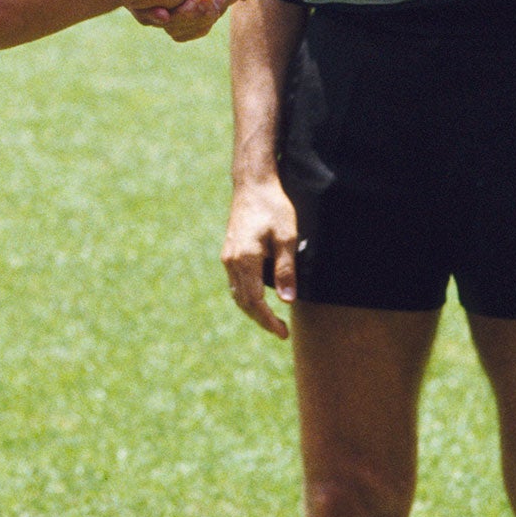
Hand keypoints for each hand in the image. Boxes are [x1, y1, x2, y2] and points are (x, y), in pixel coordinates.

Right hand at [223, 175, 299, 337]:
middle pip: (243, 302)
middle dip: (261, 319)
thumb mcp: (287, 237)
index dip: (268, 320)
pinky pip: (235, 282)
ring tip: (271, 319)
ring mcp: (228, 256)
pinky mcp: (229, 251)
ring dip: (253, 310)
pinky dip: (246, 295)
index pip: (255, 301)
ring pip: (237, 293)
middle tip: (280, 330)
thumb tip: (287, 301)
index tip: (283, 332)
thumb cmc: (273, 207)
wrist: (252, 184)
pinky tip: (259, 298)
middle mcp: (232, 261)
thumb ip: (286, 270)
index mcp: (246, 259)